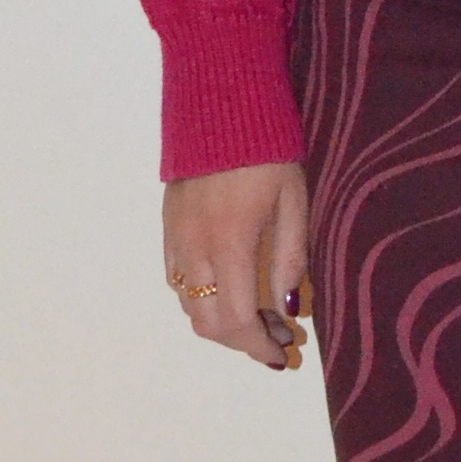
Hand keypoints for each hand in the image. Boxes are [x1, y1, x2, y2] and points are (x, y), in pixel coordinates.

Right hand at [163, 161, 311, 370]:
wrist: (221, 106)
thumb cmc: (268, 152)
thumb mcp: (293, 202)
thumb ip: (290, 258)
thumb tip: (288, 309)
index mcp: (230, 244)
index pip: (238, 320)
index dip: (259, 347)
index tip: (282, 355)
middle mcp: (195, 248)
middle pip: (207, 323)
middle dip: (240, 342)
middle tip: (275, 339)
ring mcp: (175, 238)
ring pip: (188, 305)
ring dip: (219, 322)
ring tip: (255, 316)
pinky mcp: (167, 226)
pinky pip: (175, 280)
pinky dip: (199, 298)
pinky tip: (225, 289)